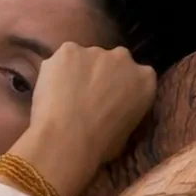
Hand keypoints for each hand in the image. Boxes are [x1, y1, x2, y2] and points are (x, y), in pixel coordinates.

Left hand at [9, 42, 155, 195]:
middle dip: (100, 75)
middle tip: (84, 97)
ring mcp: (95, 51)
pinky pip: (62, 59)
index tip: (107, 100)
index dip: (119, 88)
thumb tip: (114, 113)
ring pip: (84, 59)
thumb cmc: (99, 145)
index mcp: (145, 79)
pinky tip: (51, 90)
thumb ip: (125, 112)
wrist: (67, 137)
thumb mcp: (127, 133)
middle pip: (111, 62)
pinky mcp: (68, 50)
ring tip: (63, 96)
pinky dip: (56, 71)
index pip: (136, 77)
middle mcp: (124, 58)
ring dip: (76, 72)